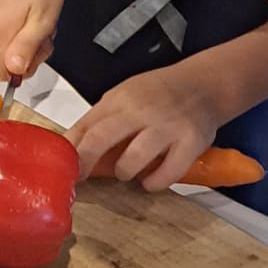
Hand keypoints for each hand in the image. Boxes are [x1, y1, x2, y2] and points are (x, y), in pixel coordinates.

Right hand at [0, 0, 63, 81]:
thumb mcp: (44, 18)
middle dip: (31, 51)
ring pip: (8, 46)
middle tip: (46, 29)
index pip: (3, 74)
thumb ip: (26, 48)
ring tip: (40, 15)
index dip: (26, 68)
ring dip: (29, 37)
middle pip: (7, 60)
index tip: (39, 49)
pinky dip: (23, 26)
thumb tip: (14, 72)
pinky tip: (32, 9)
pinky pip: (6, 32)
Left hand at [68, 62, 223, 189]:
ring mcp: (167, 126)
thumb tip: (72, 147)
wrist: (204, 84)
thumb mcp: (124, 96)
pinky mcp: (191, 142)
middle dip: (85, 162)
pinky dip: (154, 182)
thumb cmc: (159, 93)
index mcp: (120, 99)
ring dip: (123, 172)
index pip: (85, 125)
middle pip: (100, 138)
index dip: (70, 149)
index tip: (63, 166)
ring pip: (133, 158)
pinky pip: (168, 171)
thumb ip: (101, 119)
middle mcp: (141, 110)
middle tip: (82, 177)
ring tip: (125, 172)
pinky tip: (149, 181)